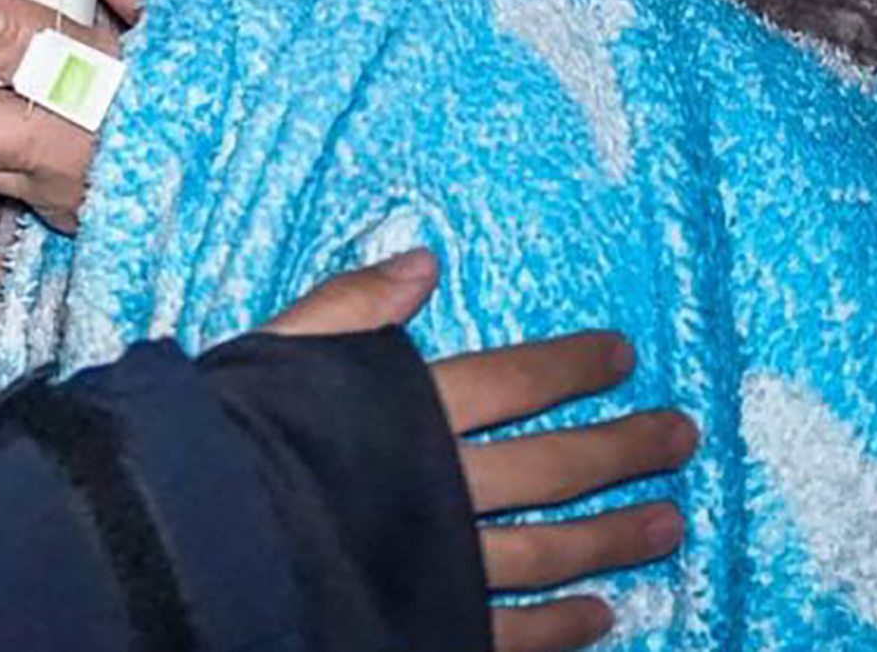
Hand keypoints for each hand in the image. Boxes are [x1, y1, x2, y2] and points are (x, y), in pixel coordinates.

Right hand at [268, 252, 695, 651]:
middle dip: (624, 449)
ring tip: (669, 523)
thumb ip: (351, 307)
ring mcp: (448, 561)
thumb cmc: (227, 436)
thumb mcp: (278, 349)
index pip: (513, 381)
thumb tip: (424, 261)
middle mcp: (445, 483)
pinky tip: (602, 617)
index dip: (572, 366)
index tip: (621, 355)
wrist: (195, 540)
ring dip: (615, 536)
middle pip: (554, 466)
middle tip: (680, 435)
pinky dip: (563, 625)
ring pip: (552, 550)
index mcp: (409, 409)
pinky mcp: (437, 622)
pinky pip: (516, 630)